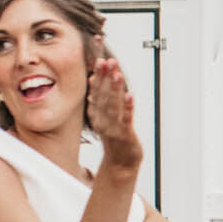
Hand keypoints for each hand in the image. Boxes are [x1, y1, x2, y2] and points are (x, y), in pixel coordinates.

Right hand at [87, 59, 143, 175]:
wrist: (120, 161)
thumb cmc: (114, 135)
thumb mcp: (103, 115)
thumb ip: (99, 97)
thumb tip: (92, 79)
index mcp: (96, 113)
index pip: (96, 91)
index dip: (99, 75)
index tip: (100, 60)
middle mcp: (102, 119)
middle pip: (103, 95)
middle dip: (106, 78)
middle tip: (108, 61)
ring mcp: (113, 127)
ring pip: (113, 105)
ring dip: (115, 89)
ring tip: (117, 75)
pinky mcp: (125, 134)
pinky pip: (126, 119)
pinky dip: (127, 107)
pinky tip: (129, 96)